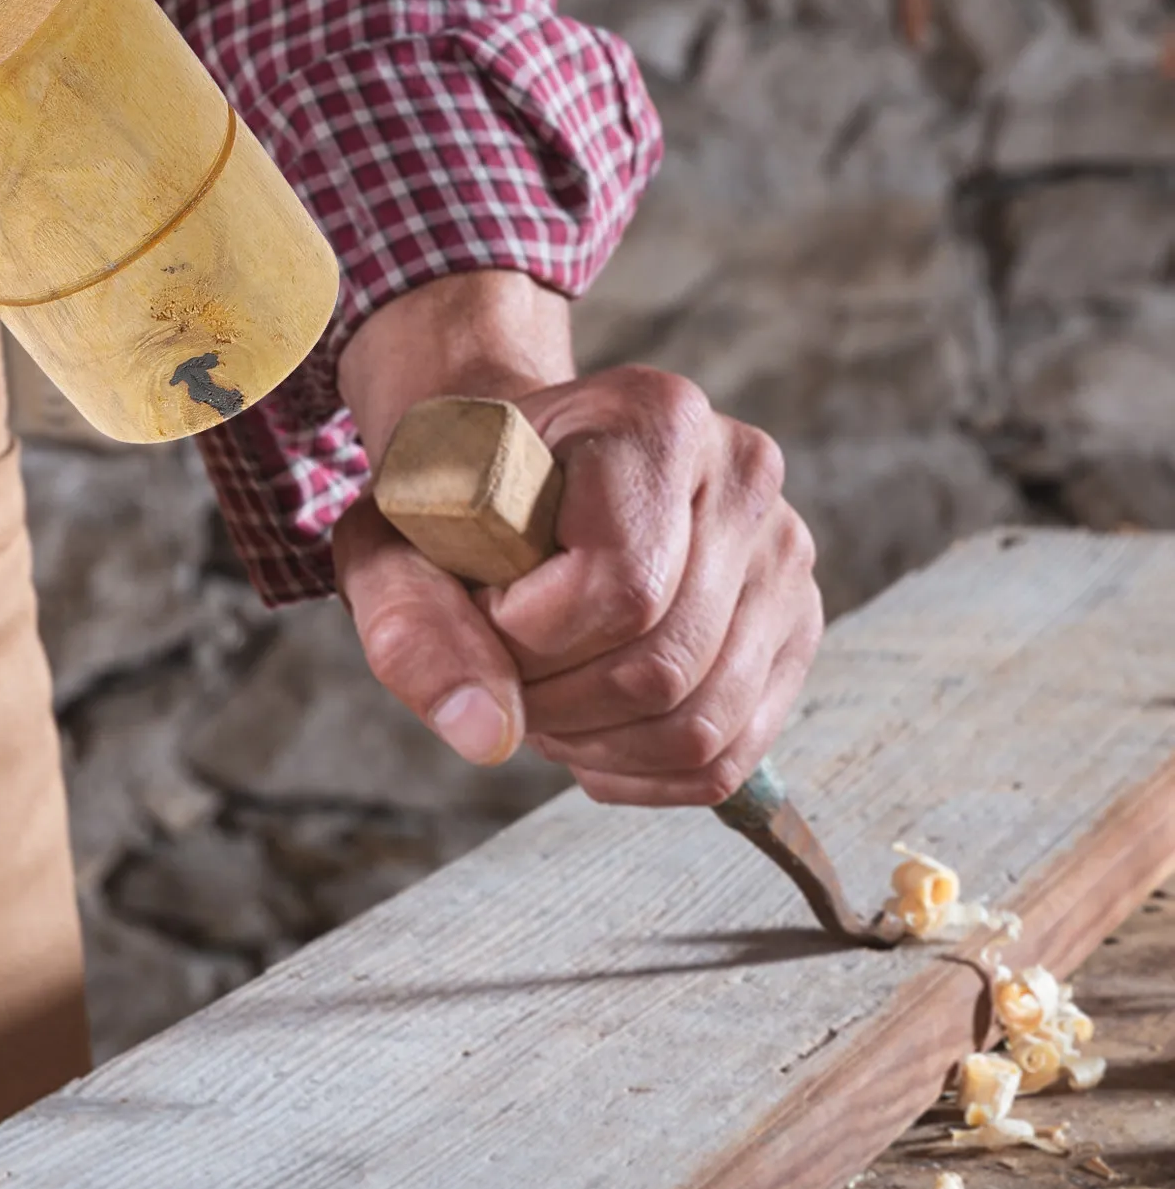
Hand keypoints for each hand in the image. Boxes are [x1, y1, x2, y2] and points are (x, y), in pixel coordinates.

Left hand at [333, 273, 822, 807]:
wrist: (511, 482)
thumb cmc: (453, 504)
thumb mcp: (393, 544)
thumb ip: (414, 627)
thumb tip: (486, 734)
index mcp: (655, 417)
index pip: (621, 586)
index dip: (529, 636)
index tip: (480, 608)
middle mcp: (743, 472)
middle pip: (662, 663)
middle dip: (556, 700)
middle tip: (500, 669)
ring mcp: (783, 552)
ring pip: (701, 721)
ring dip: (596, 742)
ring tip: (539, 698)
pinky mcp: (795, 625)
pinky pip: (728, 755)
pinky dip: (640, 770)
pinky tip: (587, 730)